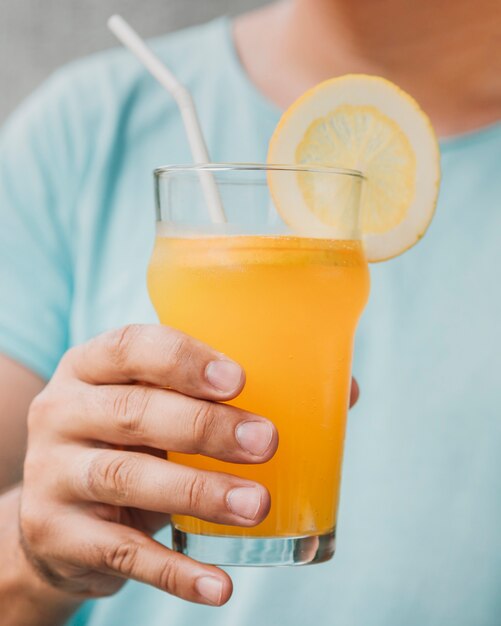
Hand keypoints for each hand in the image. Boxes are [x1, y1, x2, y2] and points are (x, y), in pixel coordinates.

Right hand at [20, 324, 358, 606]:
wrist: (57, 510)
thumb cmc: (133, 439)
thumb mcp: (160, 404)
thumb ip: (228, 393)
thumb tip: (346, 392)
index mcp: (91, 366)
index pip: (128, 346)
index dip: (181, 358)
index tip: (238, 379)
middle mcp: (63, 411)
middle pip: (133, 412)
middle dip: (204, 427)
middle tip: (265, 442)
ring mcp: (53, 473)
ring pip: (126, 478)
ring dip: (198, 493)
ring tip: (257, 507)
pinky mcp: (57, 533)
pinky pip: (121, 553)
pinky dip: (174, 572)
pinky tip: (220, 586)